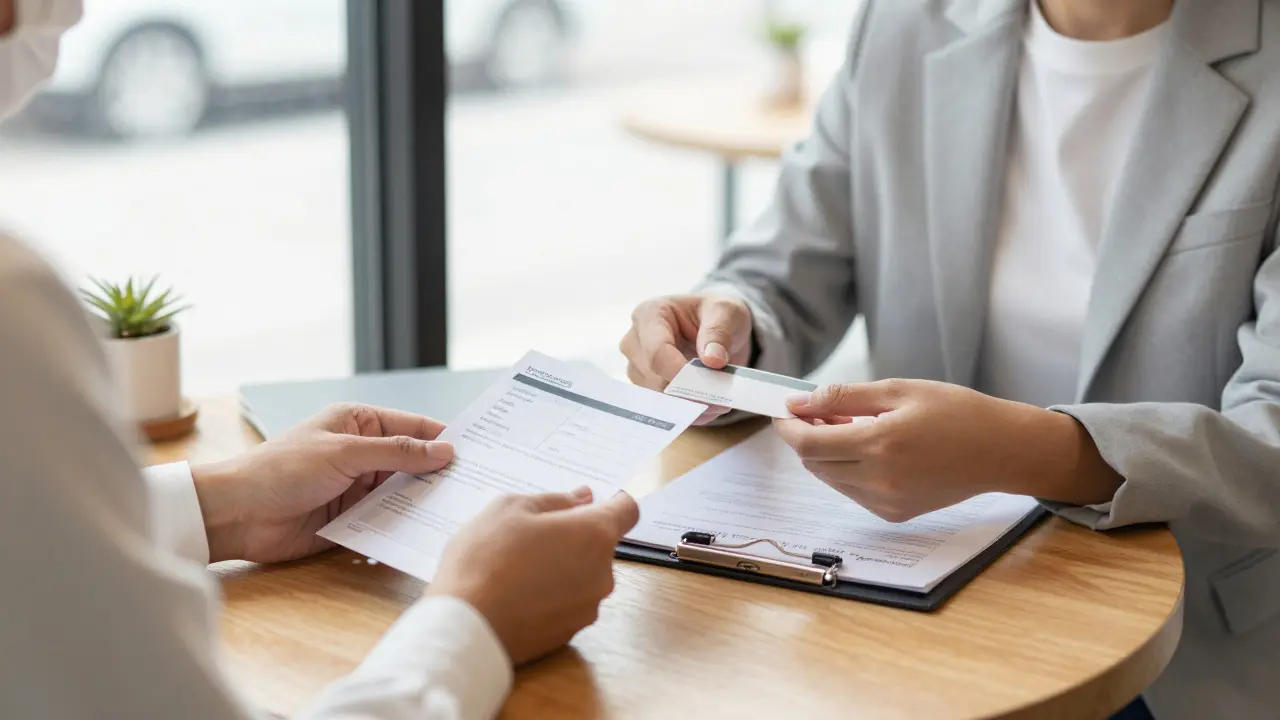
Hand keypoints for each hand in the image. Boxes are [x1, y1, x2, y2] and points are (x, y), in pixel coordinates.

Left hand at [191, 403, 454, 563]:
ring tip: (459, 511)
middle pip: (413, 462)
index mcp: (359, 423)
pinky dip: (404, 526)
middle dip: (439, 473)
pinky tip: (427, 533)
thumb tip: (445, 450)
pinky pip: (387, 521)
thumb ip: (397, 453)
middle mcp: (362, 453)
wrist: (238, 515)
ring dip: (423, 502)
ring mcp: (358, 487)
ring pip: (403, 493)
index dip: (445, 437)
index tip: (479, 451)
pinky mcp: (352, 519)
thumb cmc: (282, 469)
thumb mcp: (345, 452)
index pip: (414, 426)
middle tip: (477, 486)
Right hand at [429, 487, 639, 664]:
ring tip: (517, 568)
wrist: (465, 627)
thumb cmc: (485, 559)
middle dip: (574, 537)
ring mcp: (588, 607)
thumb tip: (583, 498)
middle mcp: (602, 573)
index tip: (591, 502)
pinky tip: (517, 594)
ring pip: (583, 576)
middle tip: (531, 535)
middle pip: (600, 545)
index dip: (612, 501)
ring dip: (562, 567)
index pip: (627, 510)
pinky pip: (567, 603)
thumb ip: (555, 500)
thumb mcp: (510, 509)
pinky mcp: (570, 633)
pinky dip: (551, 595)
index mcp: (594, 535)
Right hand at [620, 292, 752, 423]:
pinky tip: (710, 405)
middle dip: (689, 392)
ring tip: (720, 398)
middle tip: (723, 396)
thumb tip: (712, 360)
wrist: (714, 325)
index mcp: (650, 314)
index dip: (680, 373)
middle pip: (654, 378)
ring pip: (658, 397)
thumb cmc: (716, 313)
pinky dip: (690, 412)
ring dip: (690, 404)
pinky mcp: (645, 387)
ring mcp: (637, 366)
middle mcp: (635, 341)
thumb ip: (719, 332)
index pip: (656, 352)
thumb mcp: (726, 311)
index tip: (708, 385)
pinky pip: (665, 409)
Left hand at [774, 380, 1121, 521]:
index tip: (784, 410)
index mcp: (879, 445)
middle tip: (819, 411)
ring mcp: (886, 502)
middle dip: (807, 437)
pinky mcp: (895, 513)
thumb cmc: (956, 412)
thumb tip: (800, 402)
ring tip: (850, 426)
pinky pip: (853, 491)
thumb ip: (844, 398)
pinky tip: (869, 448)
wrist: (1001, 451)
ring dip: (827, 454)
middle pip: (814, 464)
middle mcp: (879, 480)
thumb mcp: (899, 390)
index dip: (789, 426)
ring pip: (830, 479)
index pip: (809, 444)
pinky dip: (848, 470)